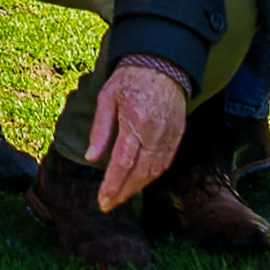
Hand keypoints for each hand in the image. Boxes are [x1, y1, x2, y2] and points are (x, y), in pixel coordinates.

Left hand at [64, 60, 189, 212]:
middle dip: (123, 192)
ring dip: (137, 188)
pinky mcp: (177, 136)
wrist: (161, 65)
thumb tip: (91, 157)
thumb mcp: (107, 97)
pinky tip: (139, 182)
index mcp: (135, 122)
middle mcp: (155, 133)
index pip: (123, 163)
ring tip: (120, 196)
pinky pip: (165, 163)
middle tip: (108, 204)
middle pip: (140, 173)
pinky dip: (152, 177)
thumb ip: (100, 129)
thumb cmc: (130, 79)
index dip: (113, 185)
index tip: (102, 200)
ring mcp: (169, 136)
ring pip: (154, 171)